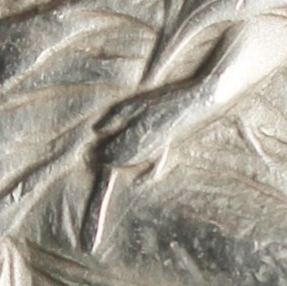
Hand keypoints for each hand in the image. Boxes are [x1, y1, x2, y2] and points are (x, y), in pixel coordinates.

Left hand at [92, 82, 211, 169]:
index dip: (100, 153)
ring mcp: (157, 150)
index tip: (89, 154)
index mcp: (134, 135)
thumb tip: (96, 130)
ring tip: (107, 164)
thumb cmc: (165, 101)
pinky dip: (145, 176)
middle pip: (121, 159)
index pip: (112, 150)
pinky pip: (154, 168)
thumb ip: (115, 117)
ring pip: (134, 163)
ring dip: (120, 164)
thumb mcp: (135, 104)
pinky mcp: (167, 149)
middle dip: (107, 160)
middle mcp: (145, 147)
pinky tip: (138, 183)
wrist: (197, 104)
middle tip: (93, 160)